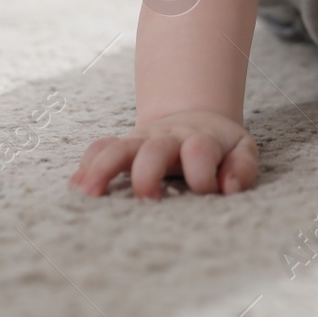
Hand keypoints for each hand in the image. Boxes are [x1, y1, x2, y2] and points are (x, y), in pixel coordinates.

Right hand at [69, 109, 258, 198]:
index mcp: (200, 139)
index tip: (205, 192)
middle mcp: (168, 138)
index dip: (202, 175)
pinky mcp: (124, 145)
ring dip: (103, 169)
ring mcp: (142, 140)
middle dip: (148, 174)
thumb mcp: (241, 149)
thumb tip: (228, 188)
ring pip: (117, 148)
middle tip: (147, 201)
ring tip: (88, 193)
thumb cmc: (220, 146)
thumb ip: (242, 168)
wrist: (195, 117)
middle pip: (154, 149)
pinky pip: (99, 149)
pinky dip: (87, 167)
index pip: (198, 151)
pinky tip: (76, 187)